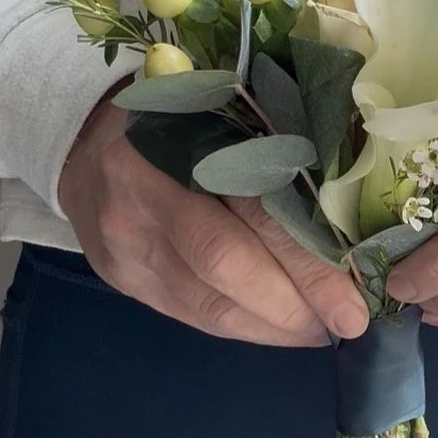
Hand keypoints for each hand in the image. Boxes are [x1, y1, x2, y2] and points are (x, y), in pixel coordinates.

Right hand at [58, 88, 368, 345]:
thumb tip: (347, 196)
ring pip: (207, 303)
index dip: (305, 256)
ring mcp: (126, 245)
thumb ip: (270, 141)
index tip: (354, 290)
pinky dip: (242, 328)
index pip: (251, 207)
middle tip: (348, 320)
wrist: (84, 145)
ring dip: (273, 326)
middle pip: (227, 263)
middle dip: (296, 300)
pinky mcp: (123, 279)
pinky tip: (278, 329)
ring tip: (321, 329)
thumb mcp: (220, 108)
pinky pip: (190, 316)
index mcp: (177, 139)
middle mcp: (143, 196)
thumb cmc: (176, 117)